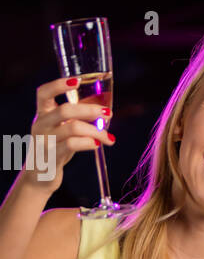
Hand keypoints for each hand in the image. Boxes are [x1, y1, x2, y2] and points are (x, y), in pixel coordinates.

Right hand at [22, 77, 115, 197]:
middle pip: (65, 109)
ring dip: (96, 131)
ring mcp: (43, 142)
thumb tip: (106, 109)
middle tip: (108, 113)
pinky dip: (89, 143)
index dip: (58, 84)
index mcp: (42, 114)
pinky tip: (98, 144)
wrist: (39, 177)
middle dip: (90, 110)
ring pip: (73, 127)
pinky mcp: (50, 157)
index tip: (77, 81)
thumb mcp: (62, 128)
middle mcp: (40, 125)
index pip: (43, 93)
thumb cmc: (56, 147)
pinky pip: (72, 144)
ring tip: (108, 137)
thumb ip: (77, 117)